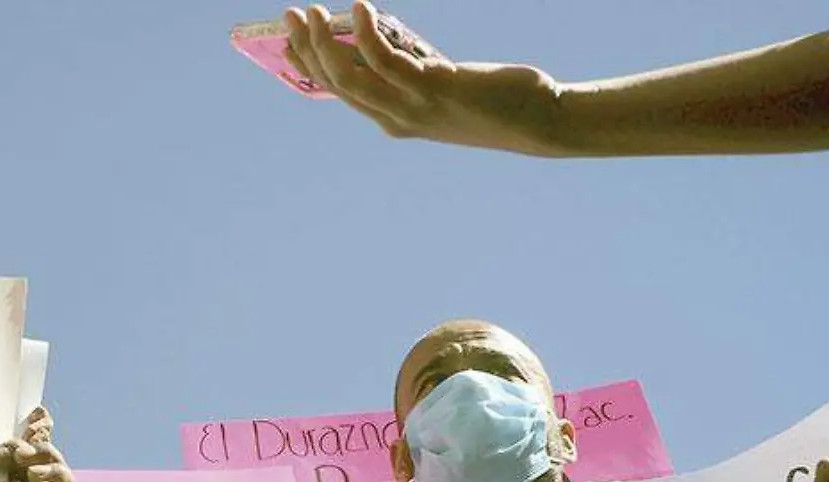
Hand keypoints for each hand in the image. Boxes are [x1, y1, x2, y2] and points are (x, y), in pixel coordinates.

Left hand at [0, 406, 77, 481]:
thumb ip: (13, 448)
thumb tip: (42, 411)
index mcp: (26, 466)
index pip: (43, 440)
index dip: (41, 429)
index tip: (34, 420)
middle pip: (55, 458)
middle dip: (41, 451)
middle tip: (18, 453)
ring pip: (67, 480)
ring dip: (52, 471)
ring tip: (30, 473)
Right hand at [282, 1, 563, 155]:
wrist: (539, 122)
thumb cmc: (496, 102)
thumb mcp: (446, 86)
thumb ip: (416, 71)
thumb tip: (386, 39)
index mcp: (395, 121)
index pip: (340, 94)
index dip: (310, 66)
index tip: (289, 42)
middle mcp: (396, 118)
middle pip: (337, 83)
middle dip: (308, 49)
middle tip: (292, 16)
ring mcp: (413, 106)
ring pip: (352, 76)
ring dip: (325, 42)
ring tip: (313, 11)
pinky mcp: (434, 87)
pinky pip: (387, 60)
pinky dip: (367, 33)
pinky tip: (360, 9)